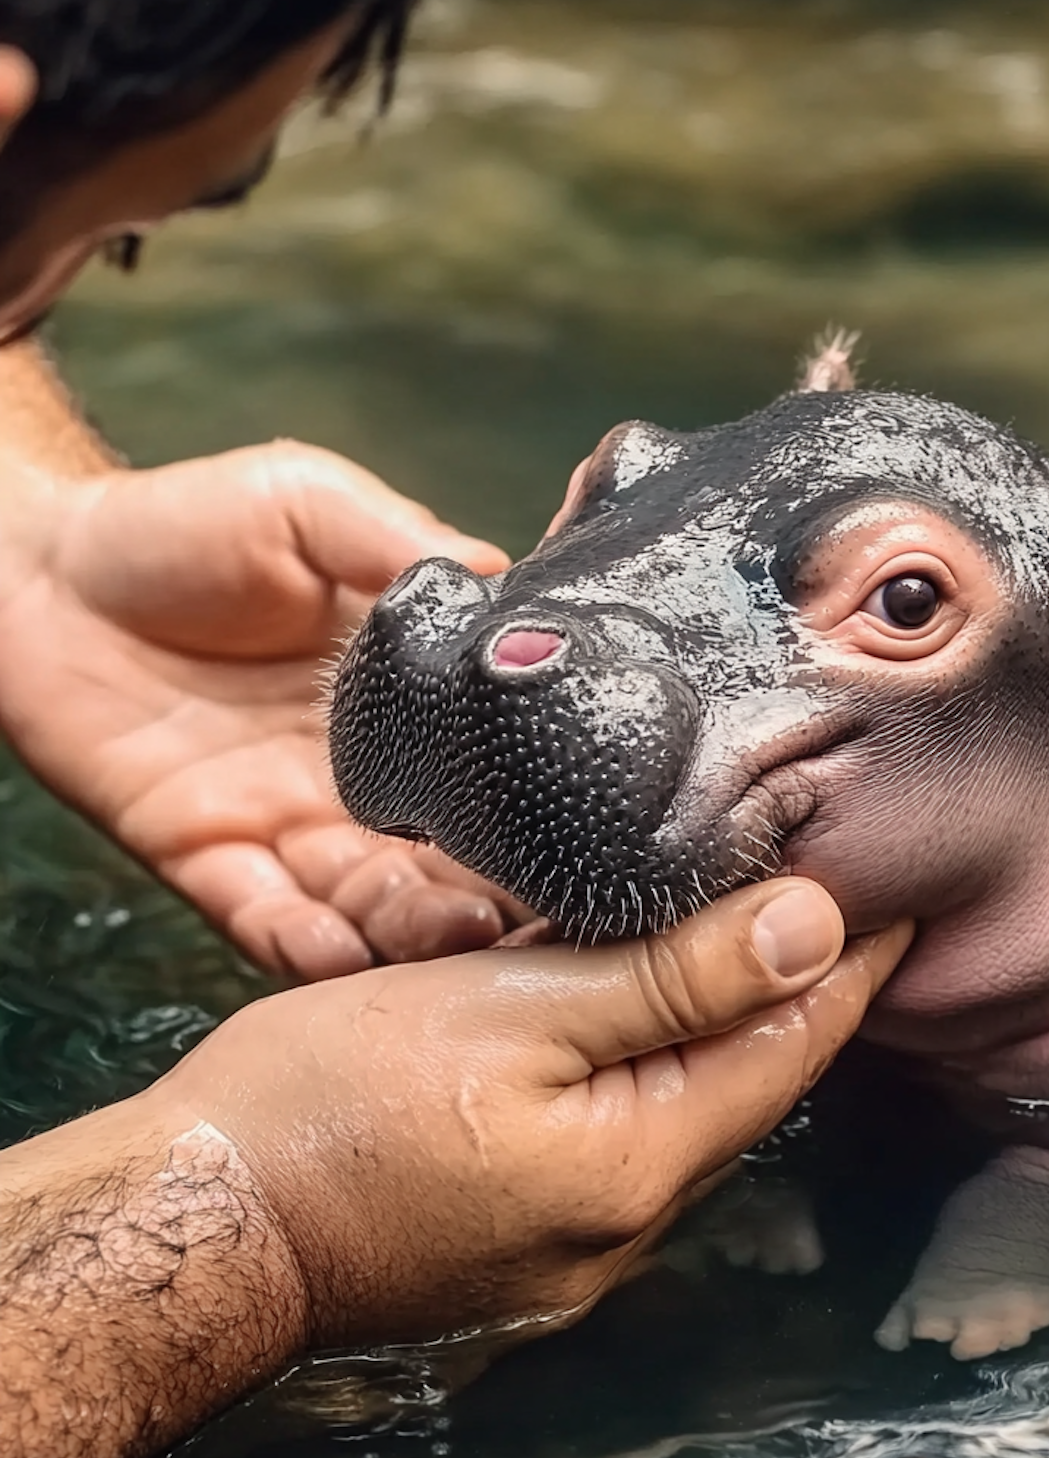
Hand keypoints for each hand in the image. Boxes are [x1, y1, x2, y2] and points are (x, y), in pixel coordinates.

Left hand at [0, 439, 515, 979]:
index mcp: (398, 702)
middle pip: (445, 856)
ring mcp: (287, 823)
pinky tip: (341, 953)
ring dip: (415, 930)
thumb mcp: (308, 505)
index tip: (583, 827)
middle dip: (492, 891)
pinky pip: (264, 919)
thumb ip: (400, 543)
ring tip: (458, 936)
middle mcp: (359, 778)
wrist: (35, 567)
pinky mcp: (208, 857)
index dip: (532, 802)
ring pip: (370, 904)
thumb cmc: (179, 525)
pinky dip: (303, 947)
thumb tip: (507, 577)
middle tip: (535, 908)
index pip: (484, 765)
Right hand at [0, 879, 910, 1457]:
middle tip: (832, 882)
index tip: (897, 887)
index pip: (794, 1041)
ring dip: (725, 1013)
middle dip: (797, 982)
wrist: (204, 1215)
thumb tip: (810, 929)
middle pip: (752, 1076)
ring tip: (754, 920)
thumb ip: (667, 977)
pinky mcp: (535, 1224)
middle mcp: (632, 1218)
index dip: (852, 958)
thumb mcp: (507, 1008)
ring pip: (692, 1098)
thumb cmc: (331, 1102)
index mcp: (641, 1161)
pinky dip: (659, 1051)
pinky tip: (648, 995)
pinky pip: (631, 1122)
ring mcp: (583, 1234)